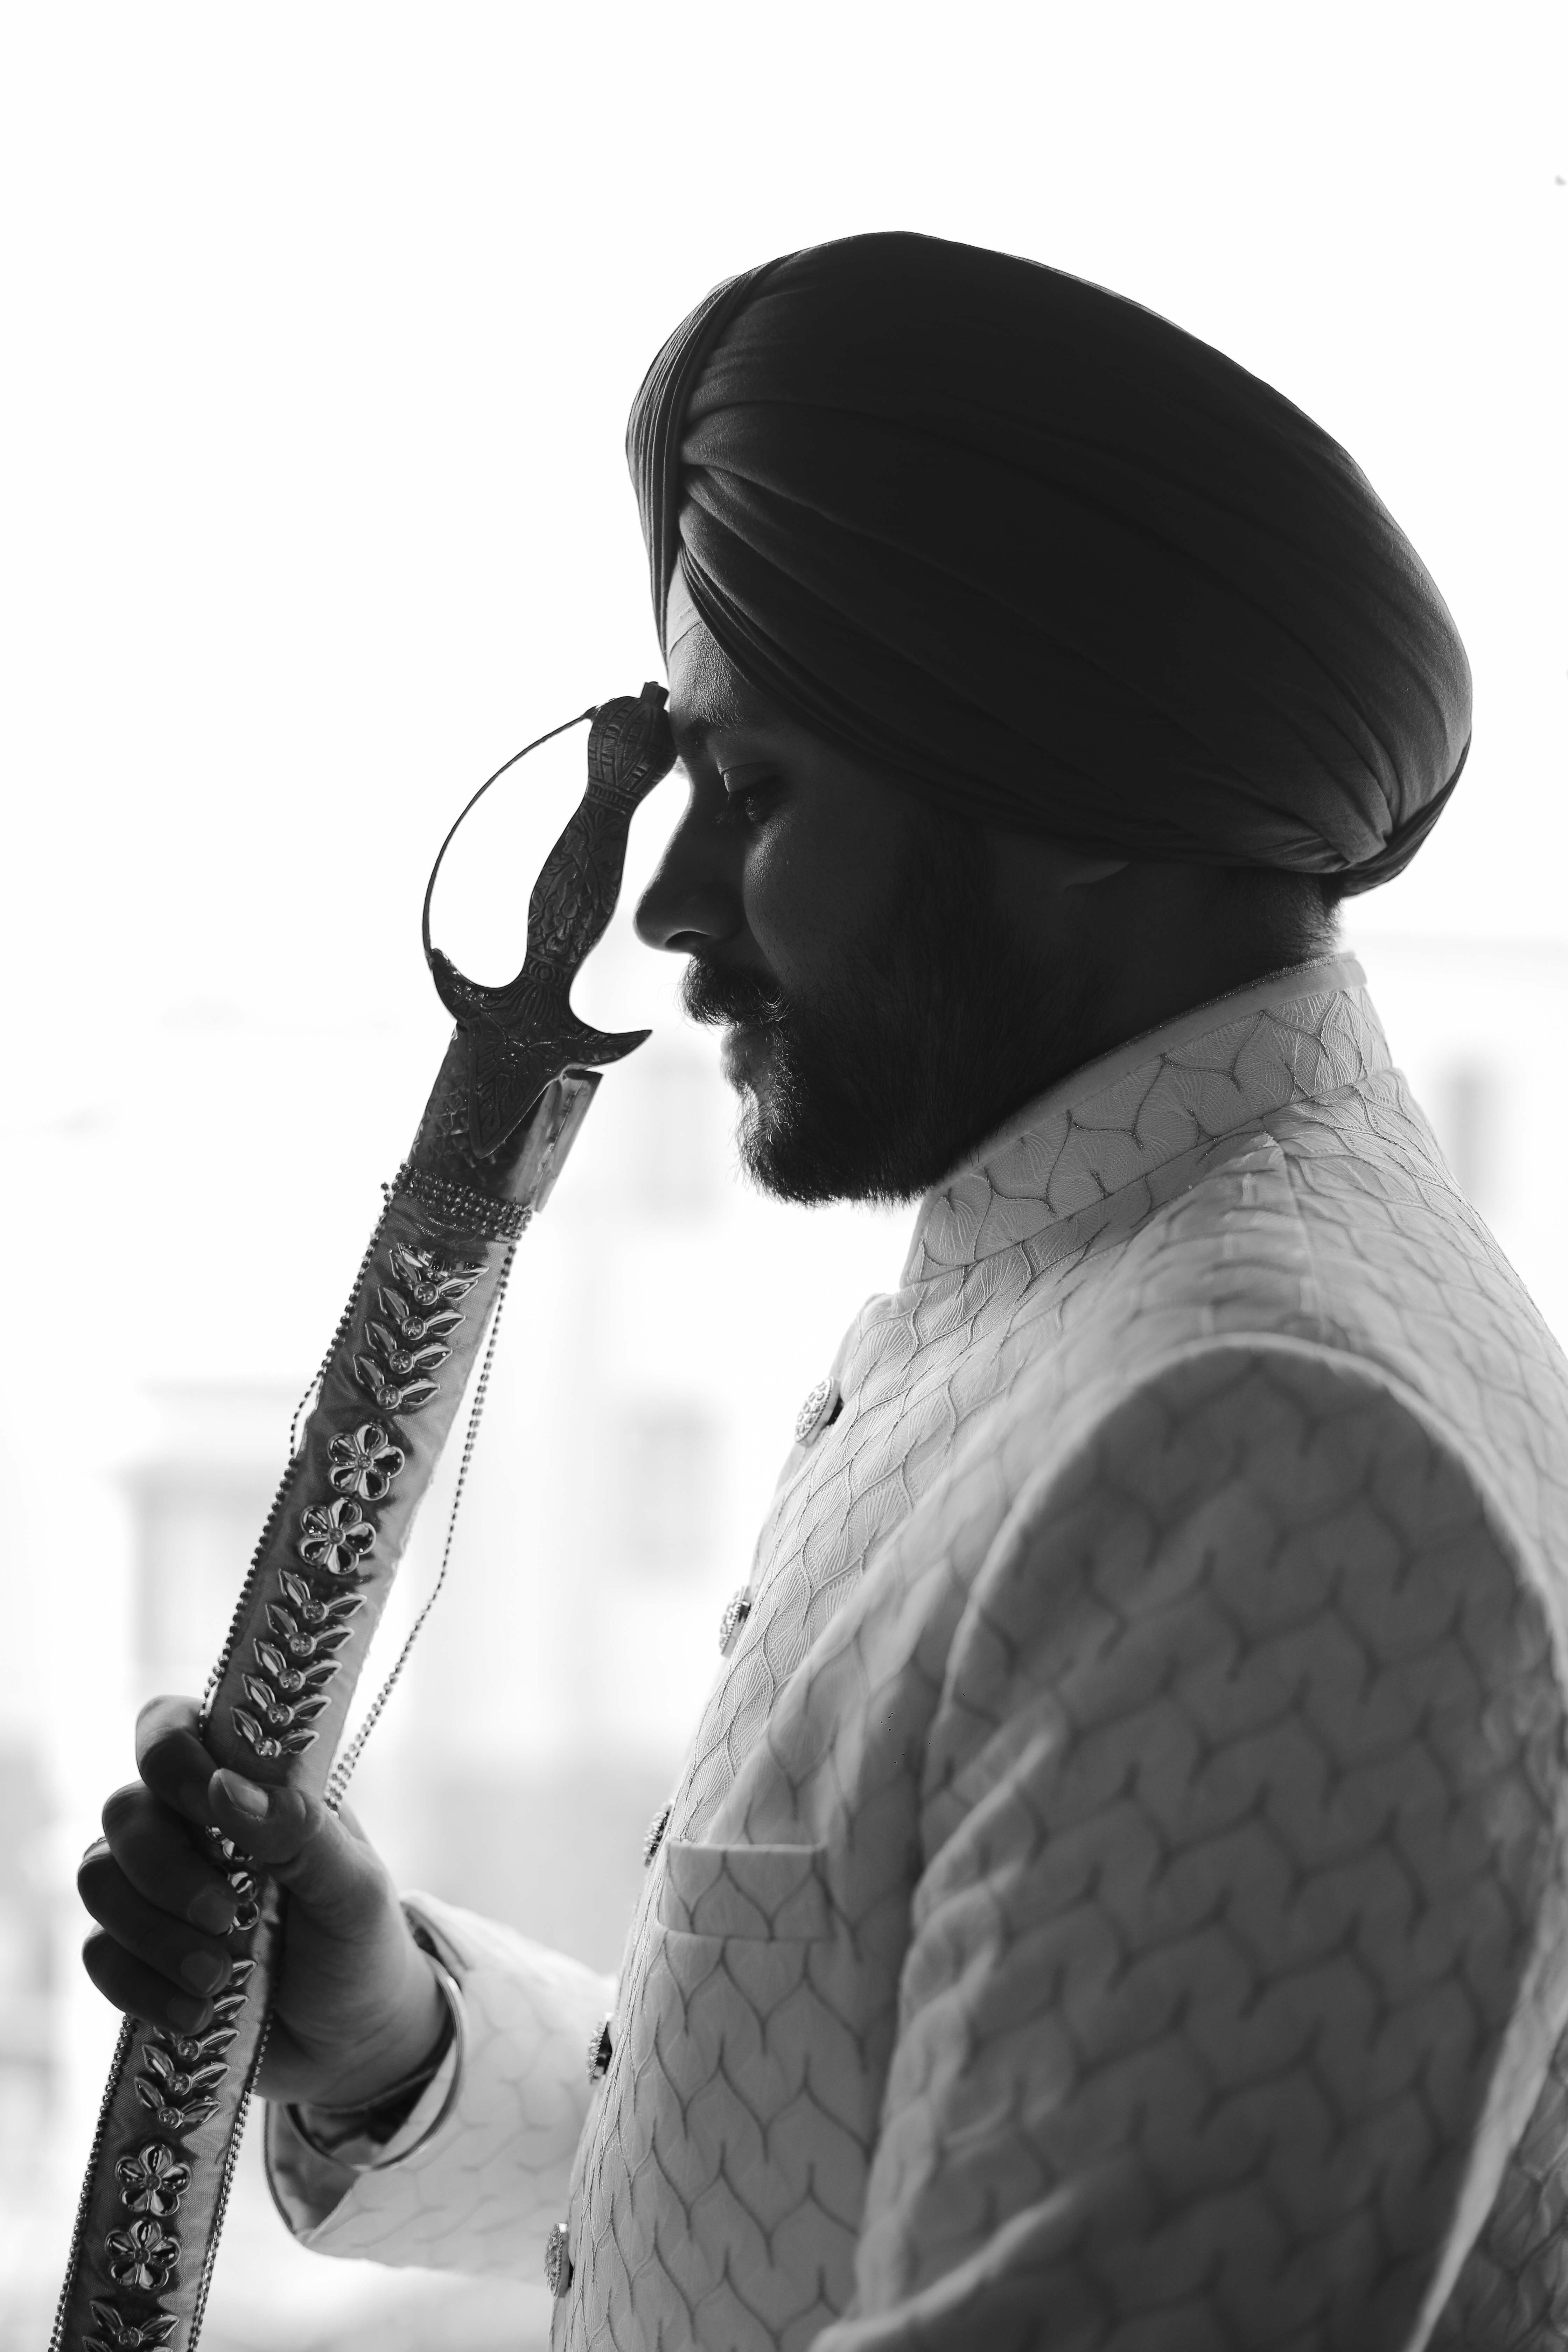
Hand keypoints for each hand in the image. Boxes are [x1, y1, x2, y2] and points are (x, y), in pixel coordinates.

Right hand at [79, 1694, 446, 2108]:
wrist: (353, 2041)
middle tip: (224, 1916)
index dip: (171, 1756)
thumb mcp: (353, 1887)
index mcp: (244, 1786)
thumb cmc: (360, 1942)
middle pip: (123, 1811)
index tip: (210, 1802)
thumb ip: (299, 1831)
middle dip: (166, 1868)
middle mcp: (187, 1827)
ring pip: (97, 1879)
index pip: (170, 1729)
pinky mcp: (136, 1957)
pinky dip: (142, 1986)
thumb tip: (228, 1786)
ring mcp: (154, 1892)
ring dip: (153, 1932)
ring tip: (219, 1977)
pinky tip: (197, 2012)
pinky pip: (98, 1954)